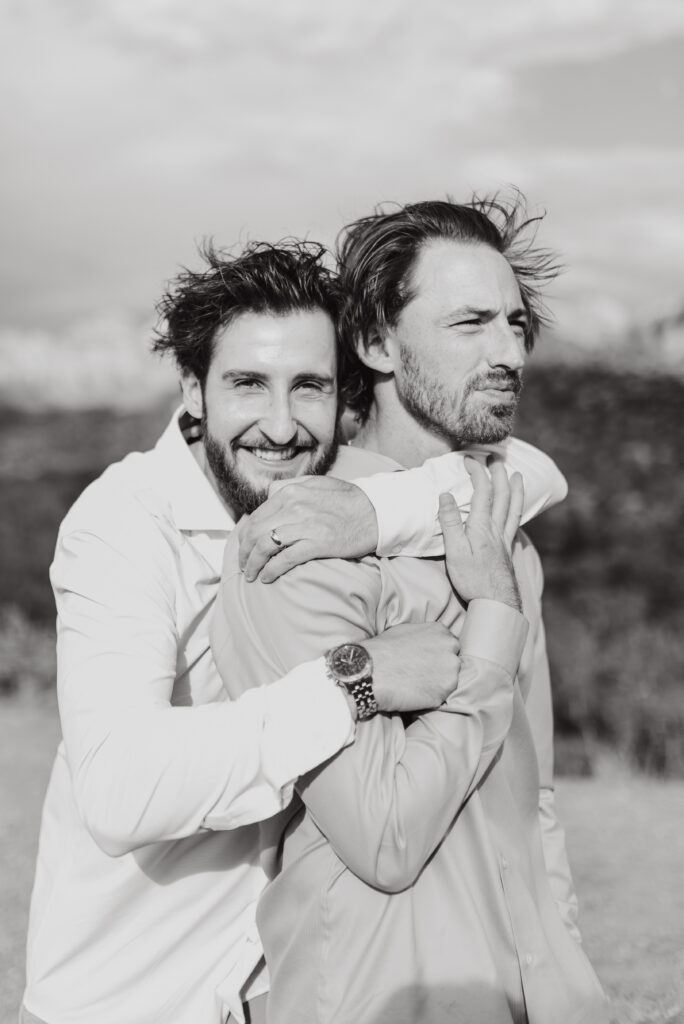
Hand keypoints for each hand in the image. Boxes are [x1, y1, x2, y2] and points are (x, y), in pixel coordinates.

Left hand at [237, 476, 378, 582]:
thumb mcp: (316, 483)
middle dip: (244, 552)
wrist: (376, 512)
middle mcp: (294, 507)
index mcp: (290, 492)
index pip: (256, 516)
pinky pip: (285, 559)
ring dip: (254, 564)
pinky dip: (272, 570)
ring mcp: (305, 525)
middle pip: (255, 532)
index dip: (245, 536)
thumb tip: (271, 493)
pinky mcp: (317, 543)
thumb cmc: (348, 499)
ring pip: (265, 546)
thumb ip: (291, 486)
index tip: (244, 547)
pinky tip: (268, 577)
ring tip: (252, 575)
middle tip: (244, 565)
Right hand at [365, 623, 460, 711]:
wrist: (370, 672)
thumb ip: (424, 636)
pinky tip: (414, 694)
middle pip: (452, 662)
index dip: (437, 655)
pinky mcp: (444, 693)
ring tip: (416, 685)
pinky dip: (430, 698)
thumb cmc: (382, 650)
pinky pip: (441, 697)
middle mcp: (450, 649)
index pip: (449, 645)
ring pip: (449, 681)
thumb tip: (428, 643)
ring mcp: (450, 671)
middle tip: (421, 675)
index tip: (426, 662)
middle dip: (440, 669)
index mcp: (441, 632)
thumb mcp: (405, 631)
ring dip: (437, 684)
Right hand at [437, 455, 522, 610]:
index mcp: (482, 527)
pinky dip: (517, 509)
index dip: (477, 473)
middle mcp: (497, 529)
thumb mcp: (454, 551)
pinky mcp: (507, 550)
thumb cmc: (472, 580)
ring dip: (515, 489)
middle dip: (498, 474)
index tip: (469, 459)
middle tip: (495, 458)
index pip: (482, 492)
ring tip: (517, 476)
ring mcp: (504, 540)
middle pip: (502, 495)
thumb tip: (445, 495)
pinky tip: (515, 509)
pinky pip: (515, 522)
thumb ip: (450, 522)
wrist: (496, 603)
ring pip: (513, 508)